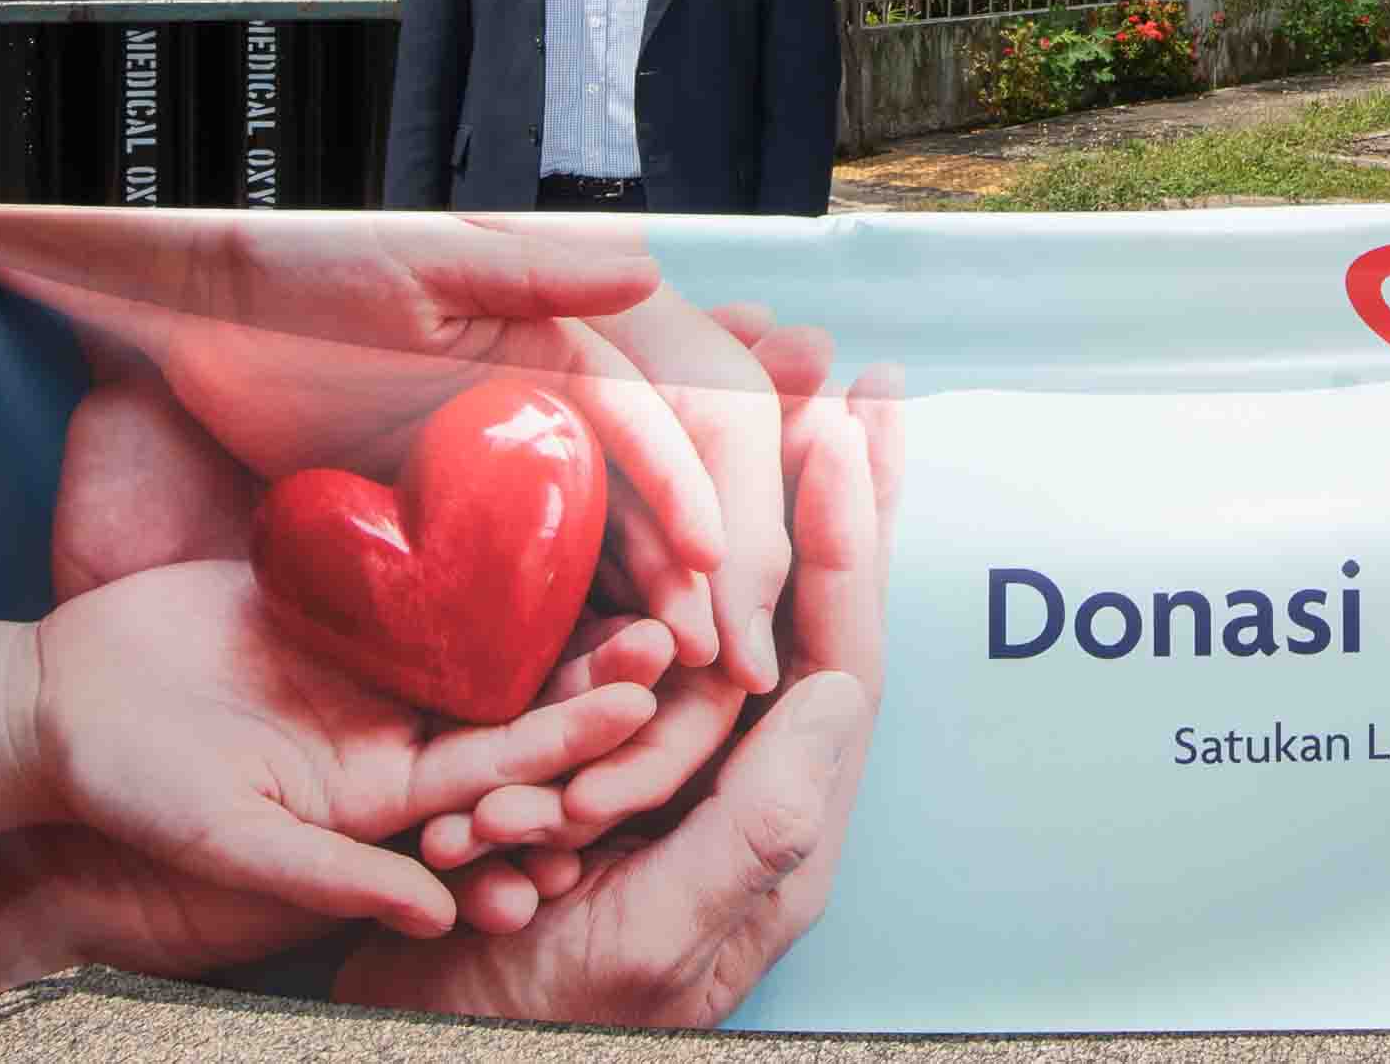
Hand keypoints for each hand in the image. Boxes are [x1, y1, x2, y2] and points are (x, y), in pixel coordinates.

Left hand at [0, 206, 731, 659]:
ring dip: (635, 634)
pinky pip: (513, 609)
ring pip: (595, 572)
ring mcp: (497, 492)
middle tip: (721, 667)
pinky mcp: (442, 542)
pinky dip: (550, 659)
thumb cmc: (305, 264)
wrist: (194, 310)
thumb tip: (644, 270)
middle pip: (648, 515)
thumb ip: (529, 267)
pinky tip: (567, 717)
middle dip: (693, 586)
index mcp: (560, 356)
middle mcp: (546, 429)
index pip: (656, 428)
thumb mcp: (417, 256)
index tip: (719, 568)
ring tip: (659, 698)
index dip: (692, 496)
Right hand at [0, 567, 661, 971]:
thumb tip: (431, 917)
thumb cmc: (136, 783)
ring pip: (494, 633)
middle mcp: (405, 728)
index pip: (498, 774)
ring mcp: (386, 659)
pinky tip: (552, 513)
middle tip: (676, 638)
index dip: (566, 748)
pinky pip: (436, 570)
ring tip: (640, 577)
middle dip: (594, 678)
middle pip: (516, 700)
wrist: (72, 700)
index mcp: (390, 796)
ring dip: (564, 614)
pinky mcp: (359, 594)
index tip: (639, 716)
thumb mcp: (228, 839)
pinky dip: (491, 551)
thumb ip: (330, 874)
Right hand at [334, 366, 900, 1027]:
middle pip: (805, 618)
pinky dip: (663, 573)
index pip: (834, 655)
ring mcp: (669, 790)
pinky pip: (640, 665)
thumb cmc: (535, 1038)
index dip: (848, 537)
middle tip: (854, 389)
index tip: (847, 428)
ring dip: (761, 521)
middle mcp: (736, 801)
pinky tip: (668, 502)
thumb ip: (756, 829)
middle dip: (833, 502)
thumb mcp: (649, 943)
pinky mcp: (600, 785)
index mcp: (772, 837)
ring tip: (791, 418)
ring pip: (731, 622)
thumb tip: (833, 695)